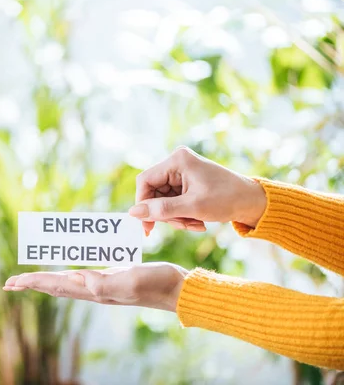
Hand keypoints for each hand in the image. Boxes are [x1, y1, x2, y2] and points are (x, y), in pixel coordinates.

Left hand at [3, 263, 187, 311]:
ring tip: (29, 278)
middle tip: (9, 282)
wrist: (177, 289)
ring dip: (45, 279)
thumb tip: (82, 280)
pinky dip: (68, 272)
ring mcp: (103, 285)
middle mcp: (94, 290)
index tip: (13, 281)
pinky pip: (82, 275)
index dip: (33, 282)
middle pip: (55, 286)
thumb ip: (105, 283)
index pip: (55, 285)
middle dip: (32, 283)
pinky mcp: (112, 277)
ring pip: (66, 282)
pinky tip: (67, 270)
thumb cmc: (156, 284)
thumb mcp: (130, 281)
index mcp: (94, 290)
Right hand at [129, 146, 266, 234]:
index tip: (148, 225)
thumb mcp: (192, 207)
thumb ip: (161, 210)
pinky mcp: (186, 182)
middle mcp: (177, 163)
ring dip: (175, 217)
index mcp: (177, 160)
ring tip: (194, 224)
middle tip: (181, 225)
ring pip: (162, 200)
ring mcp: (182, 172)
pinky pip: (173, 201)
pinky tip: (196, 221)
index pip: (145, 181)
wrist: (252, 202)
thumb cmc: (227, 200)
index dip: (143, 203)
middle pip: (153, 192)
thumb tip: (134, 213)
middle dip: (165, 213)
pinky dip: (181, 215)